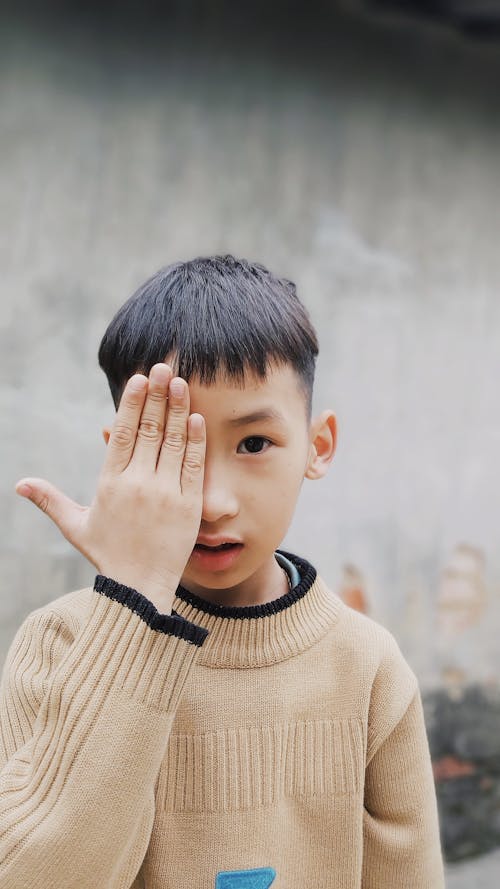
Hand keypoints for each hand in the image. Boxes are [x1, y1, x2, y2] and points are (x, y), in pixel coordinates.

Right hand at [15, 364, 205, 612]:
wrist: (140, 588)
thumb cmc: (108, 554)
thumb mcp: (75, 525)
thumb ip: (50, 501)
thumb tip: (19, 485)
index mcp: (110, 483)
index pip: (121, 434)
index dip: (131, 404)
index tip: (139, 379)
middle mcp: (137, 484)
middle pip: (148, 430)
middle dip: (157, 396)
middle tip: (164, 367)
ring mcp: (165, 494)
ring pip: (173, 443)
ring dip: (178, 410)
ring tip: (182, 382)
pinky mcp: (188, 505)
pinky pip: (192, 466)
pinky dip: (195, 441)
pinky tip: (197, 418)